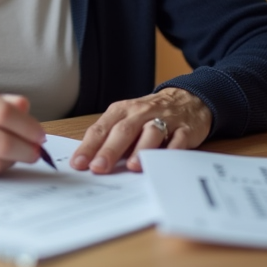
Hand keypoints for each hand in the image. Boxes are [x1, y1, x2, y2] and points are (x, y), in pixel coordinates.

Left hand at [70, 87, 211, 173]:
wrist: (188, 99)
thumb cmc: (150, 115)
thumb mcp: (127, 119)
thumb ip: (110, 138)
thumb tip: (87, 162)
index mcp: (122, 111)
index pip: (102, 128)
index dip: (89, 146)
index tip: (78, 163)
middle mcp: (141, 113)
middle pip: (124, 130)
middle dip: (110, 149)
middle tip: (98, 167)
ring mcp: (165, 119)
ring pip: (152, 132)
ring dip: (141, 149)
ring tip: (132, 167)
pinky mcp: (185, 129)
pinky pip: (179, 139)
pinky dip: (172, 150)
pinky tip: (164, 162)